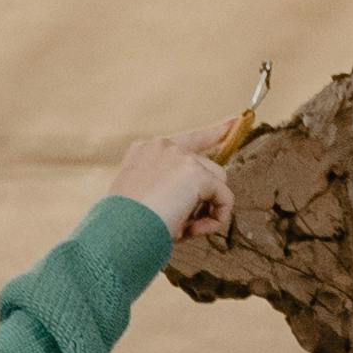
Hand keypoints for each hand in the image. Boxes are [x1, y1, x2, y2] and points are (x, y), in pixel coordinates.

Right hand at [111, 134, 233, 242]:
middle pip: (207, 165)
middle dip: (205, 195)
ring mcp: (180, 157)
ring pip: (218, 180)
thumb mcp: (147, 201)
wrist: (120, 230)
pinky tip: (197, 229)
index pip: (188, 138)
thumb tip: (208, 207)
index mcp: (146, 150)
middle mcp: (163, 146)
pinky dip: (218, 215)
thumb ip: (174, 193)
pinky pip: (224, 196)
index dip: (212, 133)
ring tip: (187, 227)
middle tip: (188, 222)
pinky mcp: (195, 174)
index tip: (232, 122)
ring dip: (209, 206)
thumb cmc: (129, 224)